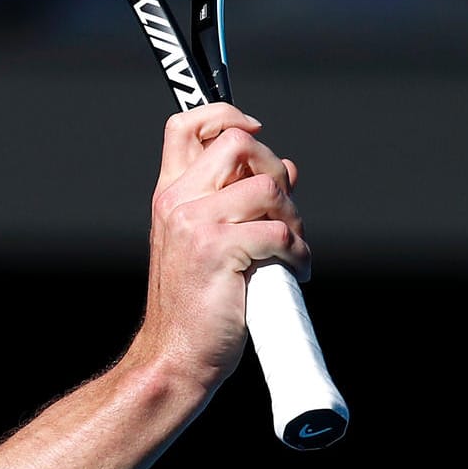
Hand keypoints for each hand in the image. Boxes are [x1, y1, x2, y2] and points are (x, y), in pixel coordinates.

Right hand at [128, 103, 310, 391]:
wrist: (176, 354)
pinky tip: (293, 271)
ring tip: (290, 249)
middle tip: (282, 212)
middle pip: (239, 144)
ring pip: (268, 187)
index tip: (255, 129)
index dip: (225, 114)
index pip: (186, 126)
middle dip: (277, 171)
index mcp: (169, 194)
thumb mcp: (207, 242)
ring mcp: (194, 223)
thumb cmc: (196, 304)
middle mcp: (176, 201)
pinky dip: (297, 252)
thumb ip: (238, 201)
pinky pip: (277, 231)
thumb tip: (288, 169)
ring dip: (293, 219)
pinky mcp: (217, 250)